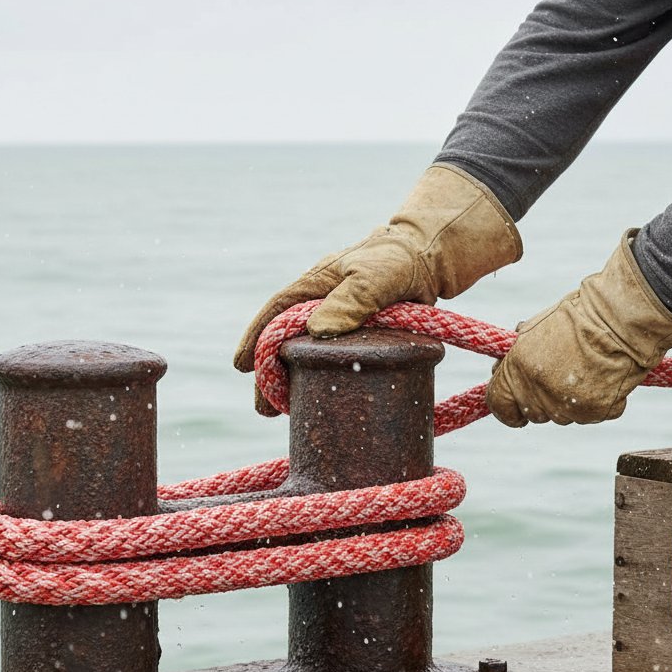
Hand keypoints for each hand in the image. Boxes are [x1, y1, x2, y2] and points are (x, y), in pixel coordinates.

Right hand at [233, 163, 520, 413]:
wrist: (429, 258)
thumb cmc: (398, 260)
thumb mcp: (375, 277)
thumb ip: (350, 300)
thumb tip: (317, 330)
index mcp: (316, 285)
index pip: (277, 312)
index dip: (256, 339)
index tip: (241, 366)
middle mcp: (320, 304)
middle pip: (285, 341)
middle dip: (270, 374)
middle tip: (263, 407)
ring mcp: (337, 321)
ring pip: (306, 354)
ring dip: (291, 382)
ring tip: (280, 412)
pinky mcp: (357, 336)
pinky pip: (332, 360)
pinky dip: (319, 380)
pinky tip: (315, 400)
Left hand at [486, 230, 671, 425]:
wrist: (622, 317)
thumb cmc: (580, 315)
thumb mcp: (536, 329)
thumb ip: (519, 355)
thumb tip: (503, 368)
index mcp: (518, 369)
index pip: (498, 404)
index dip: (505, 407)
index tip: (514, 409)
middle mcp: (538, 391)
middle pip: (532, 412)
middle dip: (542, 400)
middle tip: (562, 375)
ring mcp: (566, 405)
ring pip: (562, 416)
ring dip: (570, 401)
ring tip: (587, 369)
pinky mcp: (594, 412)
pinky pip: (591, 415)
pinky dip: (599, 402)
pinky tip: (606, 376)